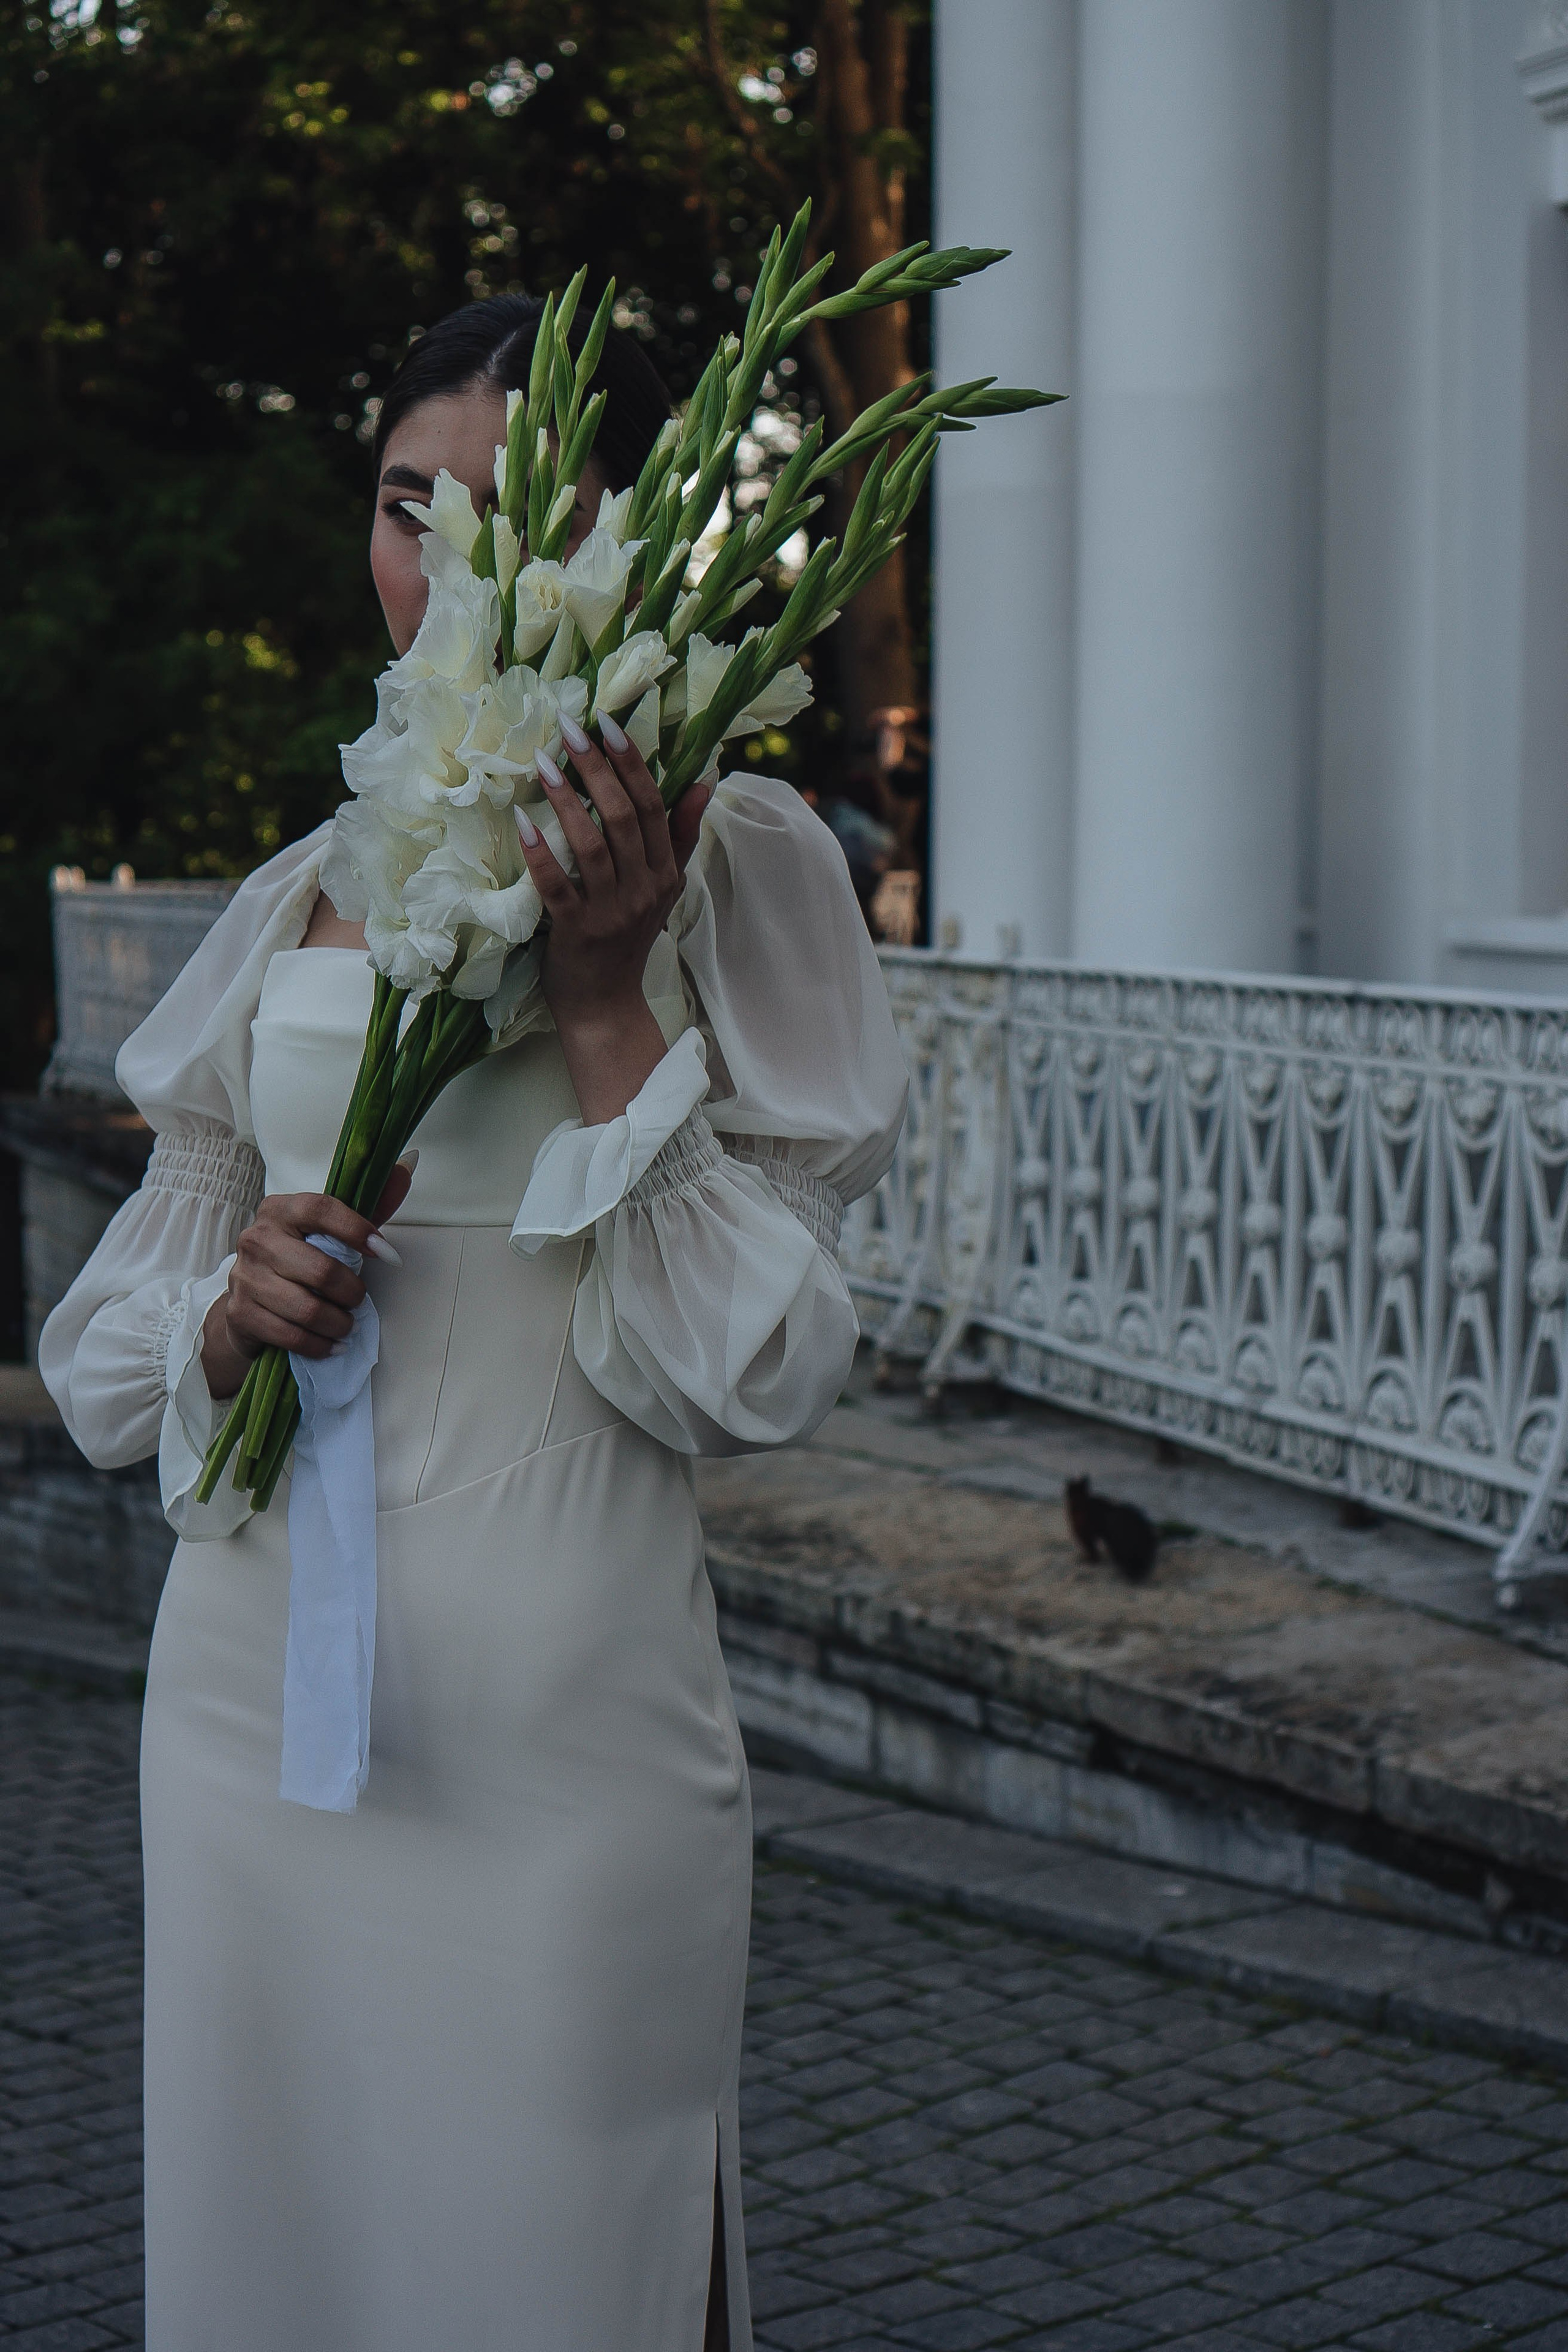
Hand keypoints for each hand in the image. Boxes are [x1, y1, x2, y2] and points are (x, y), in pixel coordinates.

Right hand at [200, 1165, 412, 1399]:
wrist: (248, 1301)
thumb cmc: (297, 1260)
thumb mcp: (329, 1231)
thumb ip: (368, 1205)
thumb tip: (407, 1168)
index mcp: (279, 1209)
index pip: (321, 1209)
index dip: (358, 1230)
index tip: (386, 1253)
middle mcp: (256, 1238)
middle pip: (321, 1269)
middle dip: (352, 1292)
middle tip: (359, 1298)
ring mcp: (245, 1276)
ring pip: (308, 1308)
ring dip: (339, 1322)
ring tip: (347, 1324)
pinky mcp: (241, 1312)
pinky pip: (291, 1335)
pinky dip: (320, 1345)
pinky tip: (332, 1344)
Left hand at [515, 713, 710, 1125]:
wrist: (605, 1006)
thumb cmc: (626, 940)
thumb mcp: (663, 888)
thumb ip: (680, 836)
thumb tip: (704, 782)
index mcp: (664, 873)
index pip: (655, 807)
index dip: (633, 763)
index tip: (609, 723)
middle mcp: (643, 889)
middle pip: (626, 817)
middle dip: (598, 769)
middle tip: (570, 729)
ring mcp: (611, 912)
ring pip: (592, 846)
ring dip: (566, 801)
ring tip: (542, 763)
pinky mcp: (577, 932)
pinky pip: (557, 887)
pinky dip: (540, 854)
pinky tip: (521, 823)